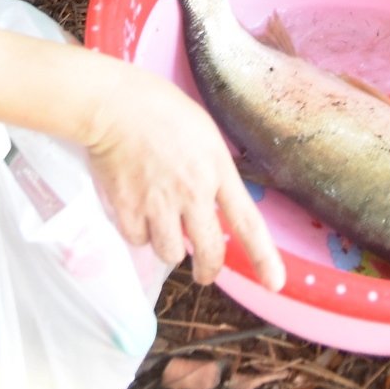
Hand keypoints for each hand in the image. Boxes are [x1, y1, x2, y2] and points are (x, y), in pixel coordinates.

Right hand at [82, 66, 284, 289]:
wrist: (115, 105)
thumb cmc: (161, 110)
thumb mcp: (205, 135)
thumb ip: (214, 171)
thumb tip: (214, 202)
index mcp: (217, 170)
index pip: (247, 221)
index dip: (263, 257)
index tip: (274, 283)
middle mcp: (193, 192)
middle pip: (209, 252)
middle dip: (208, 269)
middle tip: (203, 272)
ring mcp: (160, 203)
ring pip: (171, 254)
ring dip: (168, 246)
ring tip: (161, 224)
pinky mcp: (128, 209)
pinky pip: (138, 241)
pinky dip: (138, 233)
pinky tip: (136, 211)